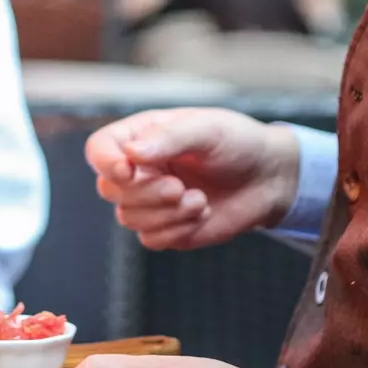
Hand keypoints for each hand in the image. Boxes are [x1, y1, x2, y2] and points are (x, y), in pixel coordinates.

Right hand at [86, 108, 300, 250]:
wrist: (267, 178)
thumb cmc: (236, 143)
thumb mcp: (206, 129)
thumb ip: (168, 138)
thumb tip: (130, 153)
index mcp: (140, 137)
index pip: (99, 150)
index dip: (106, 163)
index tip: (129, 170)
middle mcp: (137, 170)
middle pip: (109, 189)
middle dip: (146, 193)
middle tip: (180, 187)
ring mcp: (149, 201)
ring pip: (128, 217)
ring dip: (165, 213)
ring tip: (199, 200)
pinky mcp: (165, 228)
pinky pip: (150, 239)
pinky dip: (176, 230)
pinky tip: (202, 213)